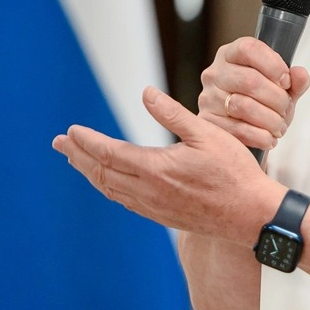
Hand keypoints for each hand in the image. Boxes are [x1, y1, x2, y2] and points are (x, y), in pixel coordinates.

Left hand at [53, 86, 284, 241]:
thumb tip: (146, 93)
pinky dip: (108, 187)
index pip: (109, 153)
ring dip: (89, 173)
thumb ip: (173, 114)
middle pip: (101, 172)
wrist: (250, 215)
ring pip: (110, 188)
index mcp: (155, 168)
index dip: (87, 141)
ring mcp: (153, 206)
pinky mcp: (161, 216)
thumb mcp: (207, 134)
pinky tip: (107, 182)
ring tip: (76, 161)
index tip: (70, 131)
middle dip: (78, 156)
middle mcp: (148, 191)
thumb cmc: (235, 172)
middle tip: (59, 144)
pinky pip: (124, 201)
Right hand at [197, 37, 309, 153]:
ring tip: (280, 125)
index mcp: (232, 54)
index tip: (287, 81)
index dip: (273, 65)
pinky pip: (237, 129)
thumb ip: (296, 80)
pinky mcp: (208, 121)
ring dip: (270, 119)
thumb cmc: (265, 101)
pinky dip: (260, 136)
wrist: (248, 129)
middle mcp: (215, 73)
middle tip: (286, 108)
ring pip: (243, 106)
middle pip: (249, 80)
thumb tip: (299, 73)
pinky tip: (269, 138)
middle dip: (276, 98)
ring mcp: (208, 97)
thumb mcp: (284, 88)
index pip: (249, 49)